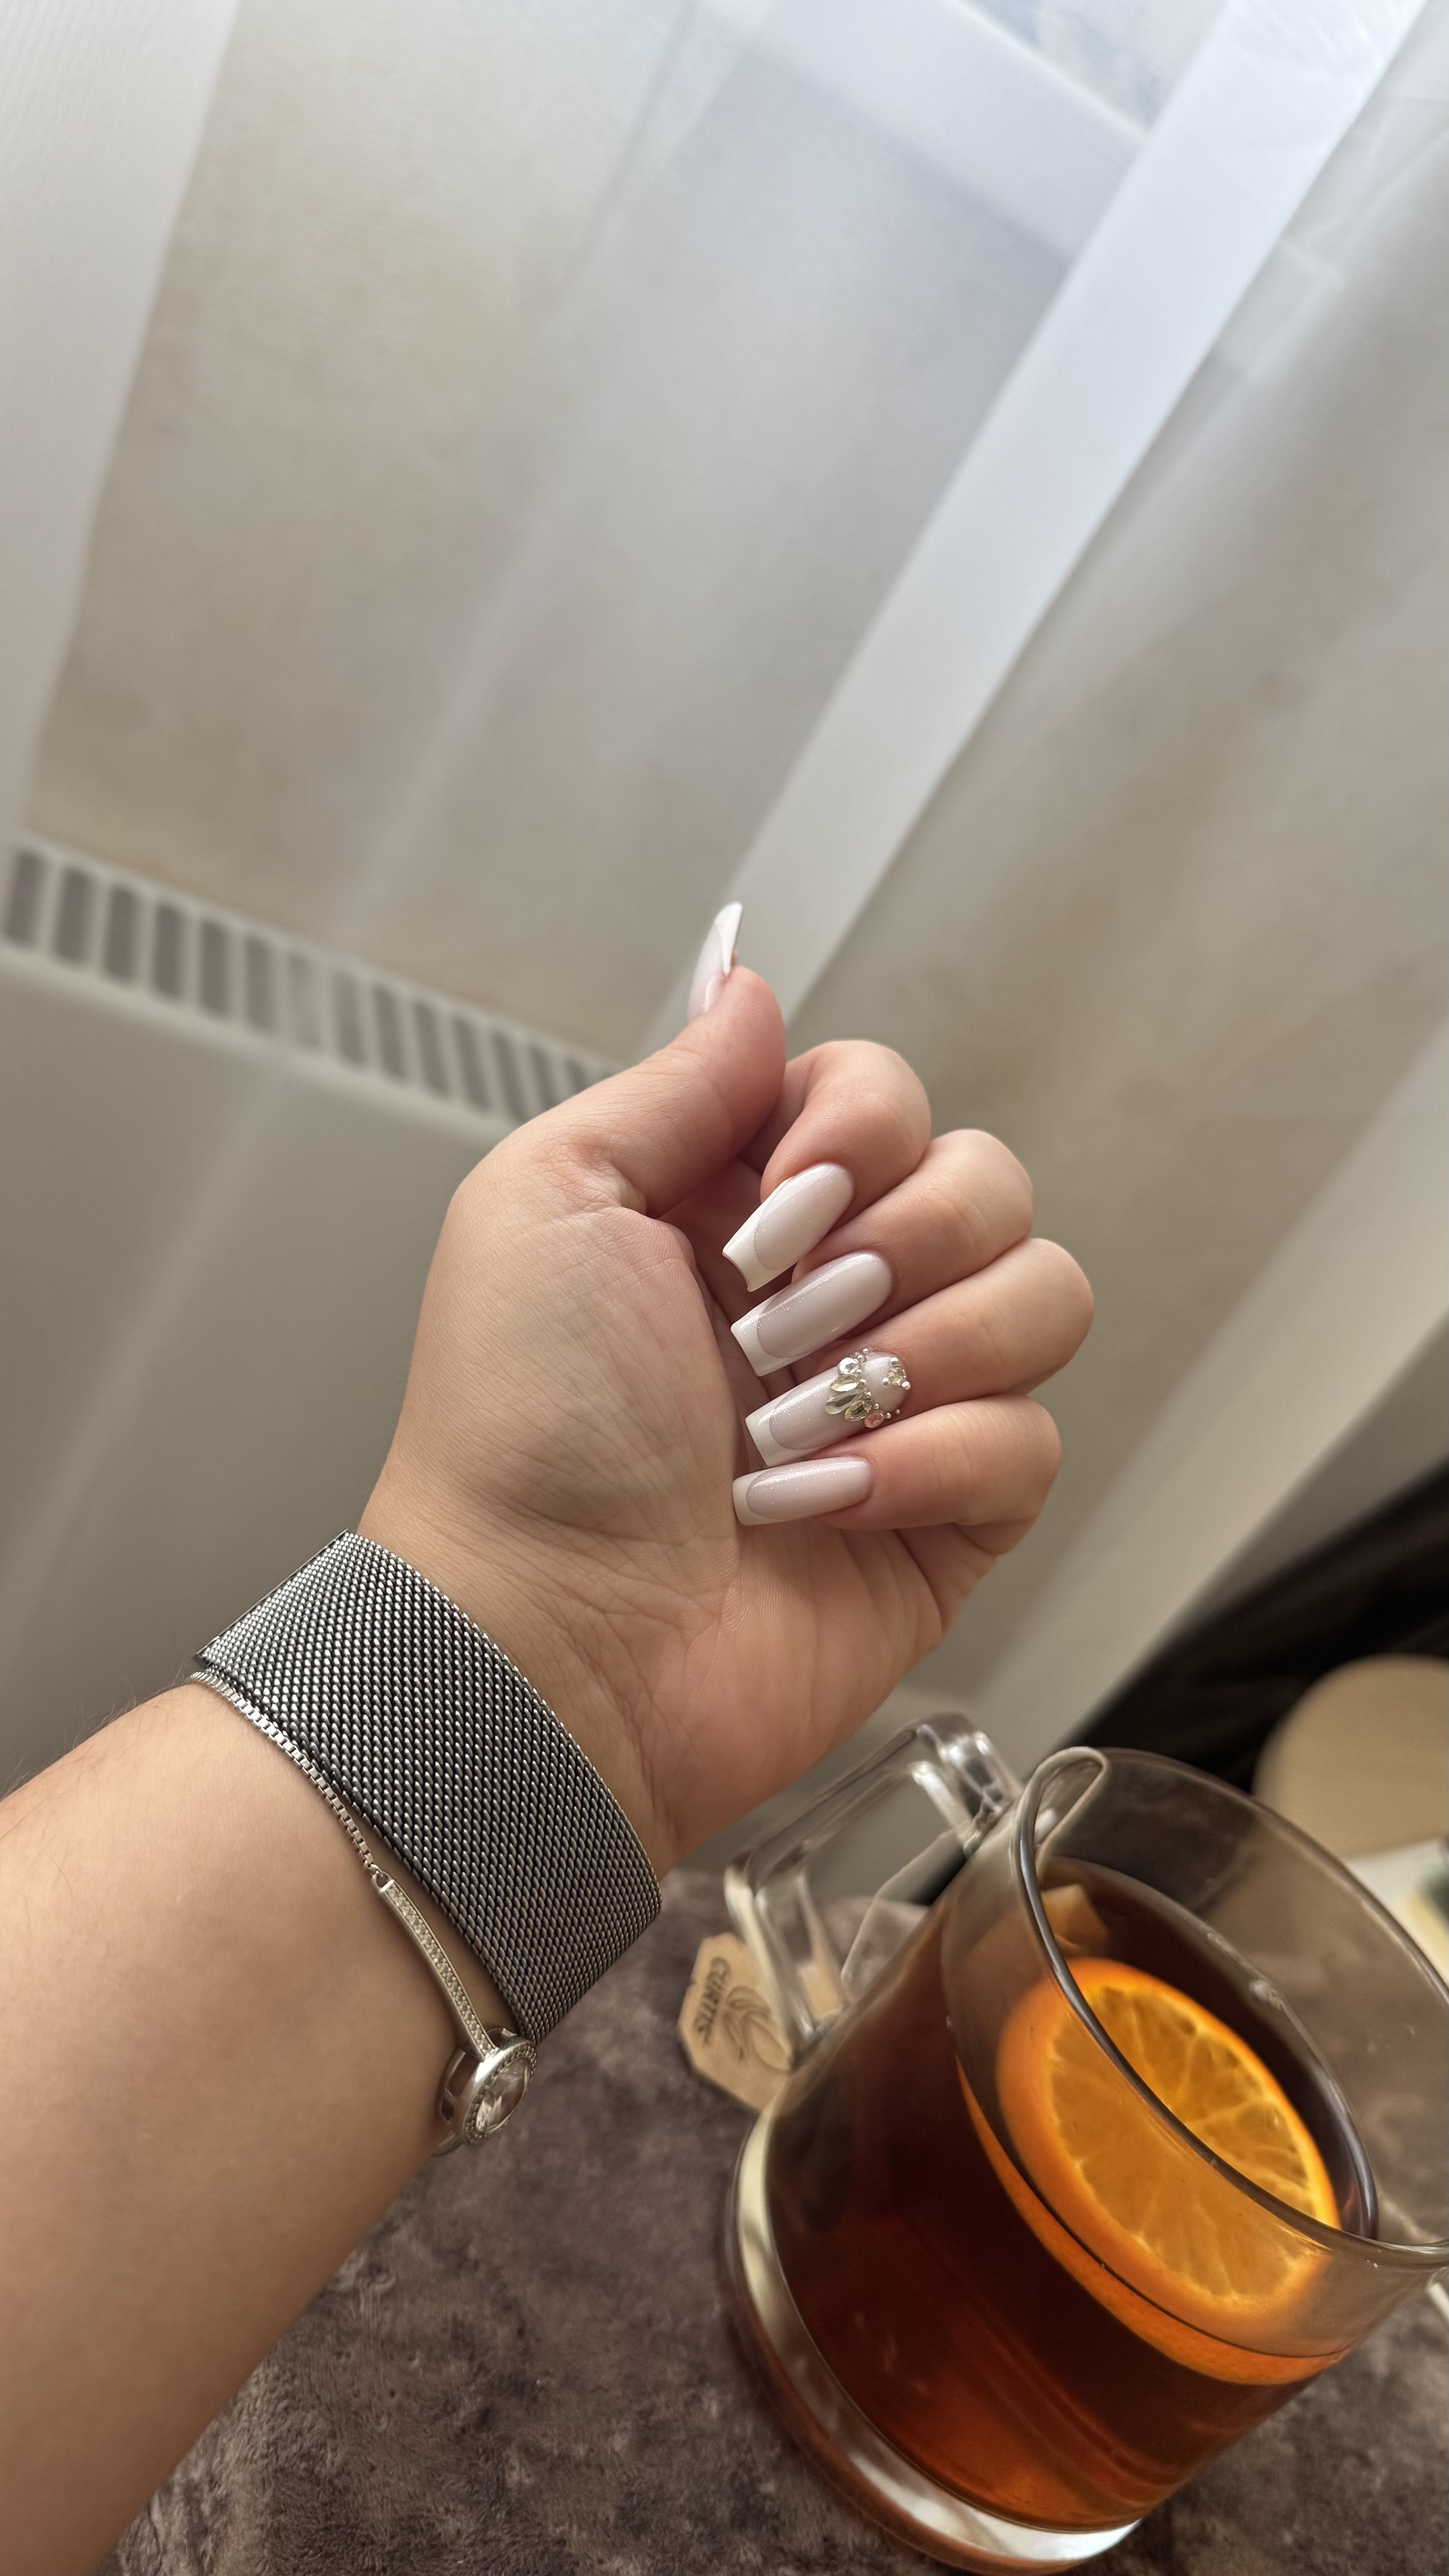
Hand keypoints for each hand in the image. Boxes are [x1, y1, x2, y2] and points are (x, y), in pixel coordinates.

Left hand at [361, 966, 1090, 1870]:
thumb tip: (752, 985)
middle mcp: (835, 1294)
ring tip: (800, 1424)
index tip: (764, 1209)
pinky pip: (1032, 1440)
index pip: (884, 1096)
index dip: (853, 1133)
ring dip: (924, 1352)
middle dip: (894, 1245)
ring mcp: (901, 1404)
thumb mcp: (553, 1197)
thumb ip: (678, 1082)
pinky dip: (930, 1466)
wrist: (546, 1631)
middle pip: (986, 1180)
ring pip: (1043, 1295)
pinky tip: (826, 1506)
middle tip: (774, 1326)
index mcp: (742, 1208)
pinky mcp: (949, 1513)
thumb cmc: (522, 1428)